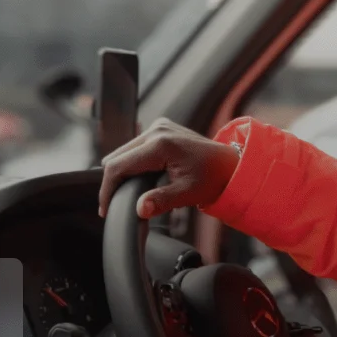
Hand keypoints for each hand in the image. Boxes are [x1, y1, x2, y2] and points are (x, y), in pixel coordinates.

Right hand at [97, 117, 239, 218]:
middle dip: (113, 182)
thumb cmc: (213, 178)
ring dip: (123, 172)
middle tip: (115, 205)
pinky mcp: (160, 128)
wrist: (231, 164)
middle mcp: (156, 130)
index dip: (107, 189)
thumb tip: (139, 209)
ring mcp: (158, 126)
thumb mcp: (188, 193)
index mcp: (161, 144)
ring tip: (129, 193)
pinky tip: (141, 179)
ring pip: (124, 152)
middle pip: (117, 157)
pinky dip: (133, 163)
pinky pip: (135, 147)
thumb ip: (161, 201)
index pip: (118, 166)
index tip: (105, 209)